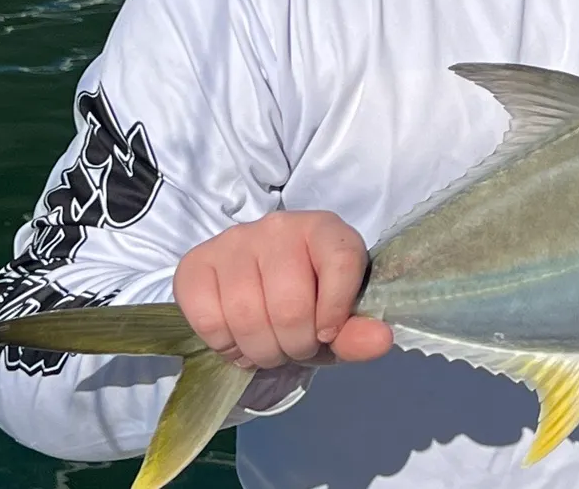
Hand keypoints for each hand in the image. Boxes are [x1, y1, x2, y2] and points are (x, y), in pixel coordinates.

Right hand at [173, 210, 393, 370]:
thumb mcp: (335, 320)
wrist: (251, 286)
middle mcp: (279, 225)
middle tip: (292, 346)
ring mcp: (235, 240)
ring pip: (247, 317)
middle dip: (293, 346)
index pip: (342, 262)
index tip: (327, 333)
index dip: (336, 310)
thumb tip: (382, 341)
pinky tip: (236, 339)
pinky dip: (225, 346)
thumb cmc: (304, 302)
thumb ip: (357, 332)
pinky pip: (209, 320)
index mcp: (325, 229)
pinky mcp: (197, 262)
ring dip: (259, 352)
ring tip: (267, 346)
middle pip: (289, 306)